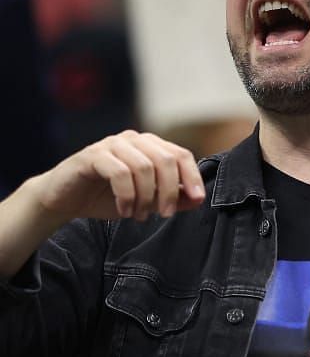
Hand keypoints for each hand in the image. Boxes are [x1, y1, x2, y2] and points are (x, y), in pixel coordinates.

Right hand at [30, 130, 204, 222]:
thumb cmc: (105, 197)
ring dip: (146, 197)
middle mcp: (132, 140)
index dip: (192, 177)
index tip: (197, 199)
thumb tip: (198, 199)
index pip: (180, 154)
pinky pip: (119, 173)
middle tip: (165, 214)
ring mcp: (111, 145)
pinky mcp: (92, 156)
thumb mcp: (146, 201)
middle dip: (170, 191)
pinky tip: (125, 210)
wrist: (63, 200)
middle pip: (165, 160)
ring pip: (144, 167)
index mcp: (149, 145)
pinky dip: (127, 195)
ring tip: (139, 216)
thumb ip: (172, 197)